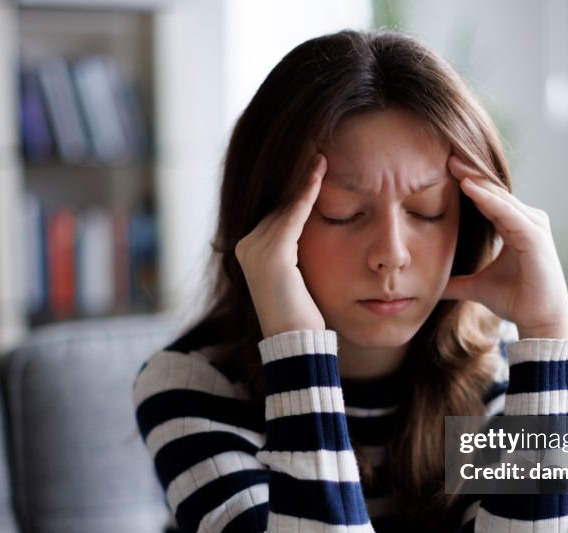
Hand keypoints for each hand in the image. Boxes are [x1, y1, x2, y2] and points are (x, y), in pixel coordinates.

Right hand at [235, 154, 327, 336]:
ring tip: (321, 157)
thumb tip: (306, 230)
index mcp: (247, 250)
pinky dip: (307, 193)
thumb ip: (294, 251)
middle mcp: (245, 245)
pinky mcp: (273, 254)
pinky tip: (320, 173)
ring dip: (305, 180)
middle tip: (319, 154)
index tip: (314, 167)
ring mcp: (255, 249)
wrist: (295, 342)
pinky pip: (294, 215)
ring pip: (285, 206)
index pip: (276, 213)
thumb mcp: (294, 276)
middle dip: (299, 182)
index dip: (296, 191)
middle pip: (279, 206)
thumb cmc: (300, 315)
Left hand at [443, 155, 567, 338]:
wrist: (540, 320)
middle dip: (469, 173)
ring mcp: (533, 226)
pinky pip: (508, 213)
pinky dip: (489, 200)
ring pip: (500, 197)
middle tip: (445, 155)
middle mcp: (526, 221)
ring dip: (476, 180)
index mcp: (514, 226)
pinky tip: (470, 188)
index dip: (466, 183)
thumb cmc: (515, 300)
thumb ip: (454, 282)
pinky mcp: (535, 236)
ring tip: (453, 164)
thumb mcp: (476, 287)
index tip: (441, 169)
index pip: (487, 198)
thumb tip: (429, 286)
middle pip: (494, 191)